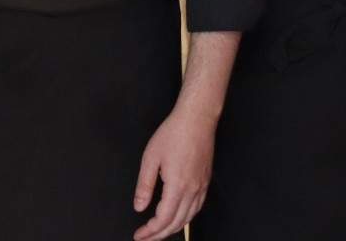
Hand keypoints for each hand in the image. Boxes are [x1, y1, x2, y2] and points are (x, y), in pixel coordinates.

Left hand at [131, 104, 216, 240]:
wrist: (197, 118)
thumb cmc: (173, 133)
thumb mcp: (150, 158)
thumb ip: (144, 185)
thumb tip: (139, 207)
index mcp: (177, 185)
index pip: (163, 219)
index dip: (150, 231)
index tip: (139, 235)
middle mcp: (193, 189)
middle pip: (176, 222)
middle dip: (159, 234)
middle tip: (145, 238)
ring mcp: (202, 185)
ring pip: (189, 217)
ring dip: (173, 228)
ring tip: (158, 232)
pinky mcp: (206, 180)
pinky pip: (197, 207)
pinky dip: (186, 217)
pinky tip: (178, 216)